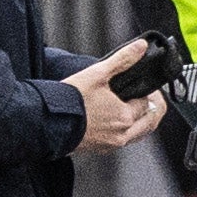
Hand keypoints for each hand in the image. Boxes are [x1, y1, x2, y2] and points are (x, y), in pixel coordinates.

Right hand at [67, 37, 169, 152]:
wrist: (45, 121)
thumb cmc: (70, 100)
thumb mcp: (98, 74)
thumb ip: (123, 59)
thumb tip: (141, 47)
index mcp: (125, 117)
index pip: (150, 104)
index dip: (149, 92)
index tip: (144, 85)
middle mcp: (121, 134)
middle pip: (149, 122)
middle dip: (151, 108)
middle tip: (145, 95)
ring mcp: (110, 144)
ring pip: (138, 134)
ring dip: (141, 121)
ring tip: (133, 106)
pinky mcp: (99, 149)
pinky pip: (122, 141)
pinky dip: (127, 130)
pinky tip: (117, 120)